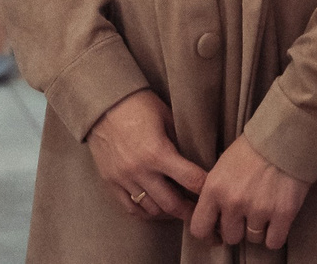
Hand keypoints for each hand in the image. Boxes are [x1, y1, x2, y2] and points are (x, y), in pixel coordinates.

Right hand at [84, 90, 205, 222]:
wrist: (103, 103)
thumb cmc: (138, 105)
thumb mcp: (166, 117)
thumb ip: (180, 141)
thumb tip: (197, 159)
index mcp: (158, 153)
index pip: (191, 180)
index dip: (205, 188)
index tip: (213, 192)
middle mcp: (141, 171)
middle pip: (172, 204)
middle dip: (190, 211)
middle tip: (200, 212)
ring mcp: (124, 179)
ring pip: (151, 210)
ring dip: (168, 212)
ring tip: (178, 209)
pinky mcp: (110, 182)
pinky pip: (130, 208)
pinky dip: (145, 212)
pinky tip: (155, 208)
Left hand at [188, 136, 309, 251]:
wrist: (285, 135)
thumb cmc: (253, 148)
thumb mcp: (222, 166)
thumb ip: (215, 193)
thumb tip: (213, 219)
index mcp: (213, 189)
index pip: (200, 229)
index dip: (209, 232)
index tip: (218, 230)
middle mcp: (233, 202)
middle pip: (231, 237)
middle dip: (238, 228)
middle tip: (247, 213)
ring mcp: (258, 210)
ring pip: (253, 239)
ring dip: (258, 229)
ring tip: (265, 209)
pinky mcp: (283, 214)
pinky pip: (274, 242)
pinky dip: (276, 235)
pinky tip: (277, 220)